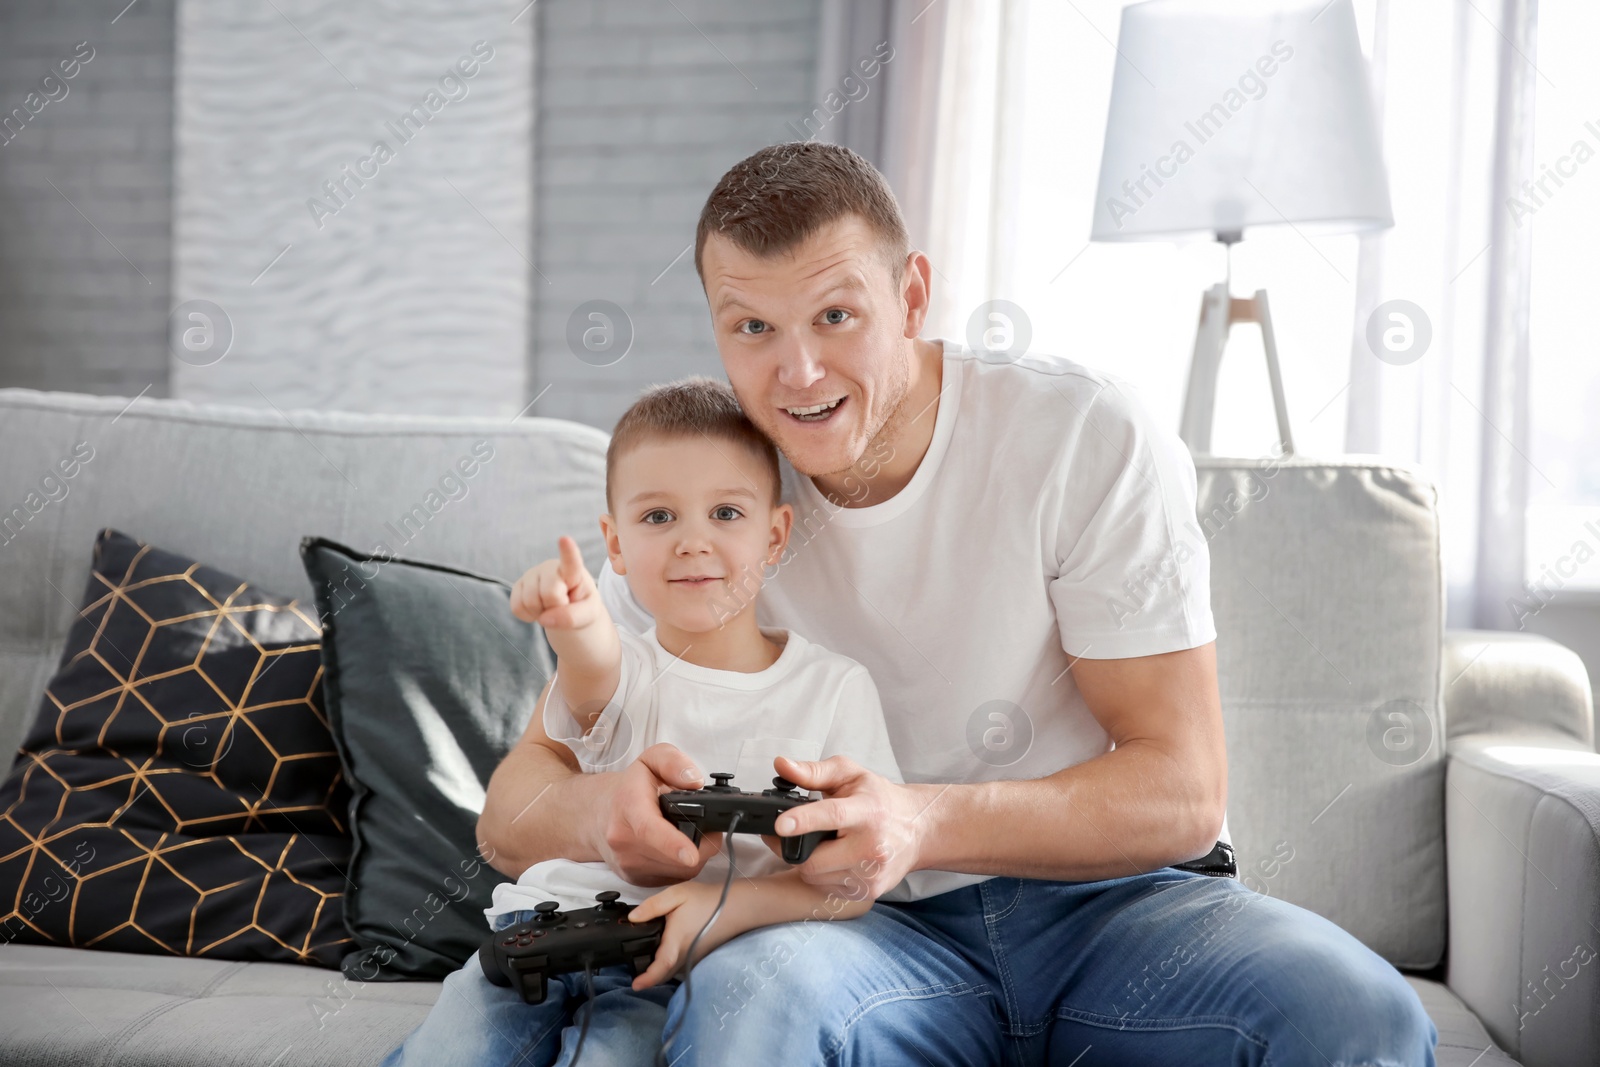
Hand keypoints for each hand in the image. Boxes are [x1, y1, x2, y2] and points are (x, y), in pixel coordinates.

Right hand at [510, 536, 600, 629]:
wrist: (567, 610)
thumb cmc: (581, 607)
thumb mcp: (588, 614)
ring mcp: (532, 574)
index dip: (568, 551)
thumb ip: (572, 617)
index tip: (564, 539)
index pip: (571, 561)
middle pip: (550, 594)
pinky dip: (528, 615)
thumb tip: (544, 619)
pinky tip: (538, 609)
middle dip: (557, 607)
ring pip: (530, 601)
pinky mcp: (518, 586)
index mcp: (573, 571)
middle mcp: (550, 567)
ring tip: (550, 607)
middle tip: (563, 605)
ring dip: (541, 613)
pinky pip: (517, 607)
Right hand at [593, 744, 721, 887]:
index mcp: (629, 808)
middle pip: (675, 856)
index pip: (649, 830)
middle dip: (703, 844)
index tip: (691, 853)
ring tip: (692, 833)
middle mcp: (624, 841)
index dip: (673, 844)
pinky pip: (673, 877)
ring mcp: (628, 864)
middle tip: (709, 826)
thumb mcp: (650, 760)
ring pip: (680, 870)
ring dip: (696, 856)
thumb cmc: (628, 789)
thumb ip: (673, 762)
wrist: (596, 815)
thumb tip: (694, 781)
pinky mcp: (635, 878)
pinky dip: (683, 865)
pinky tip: (678, 847)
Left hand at [627, 881, 742, 990]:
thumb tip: (633, 919)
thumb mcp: (677, 895)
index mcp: (676, 944)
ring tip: (647, 963)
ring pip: (673, 971)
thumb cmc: (706, 900)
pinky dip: (671, 965)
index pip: (659, 969)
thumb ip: (653, 906)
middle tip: (636, 972)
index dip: (646, 980)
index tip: (634, 986)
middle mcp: (685, 957)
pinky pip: (682, 966)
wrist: (737, 906)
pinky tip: (666, 952)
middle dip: (650, 977)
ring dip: (660, 971)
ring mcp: (695, 959)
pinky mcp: (701, 956)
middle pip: (664, 974)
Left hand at [768, 755, 927, 898]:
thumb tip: (781, 764)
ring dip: (808, 862)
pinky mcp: (869, 892)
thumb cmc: (880, 799)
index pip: (834, 815)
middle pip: (815, 858)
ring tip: (822, 844)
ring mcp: (872, 874)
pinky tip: (833, 859)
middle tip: (791, 833)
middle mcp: (872, 846)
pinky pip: (826, 888)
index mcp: (867, 810)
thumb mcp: (850, 774)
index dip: (804, 820)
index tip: (780, 824)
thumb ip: (814, 771)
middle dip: (795, 847)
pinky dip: (821, 875)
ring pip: (815, 877)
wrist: (918, 829)